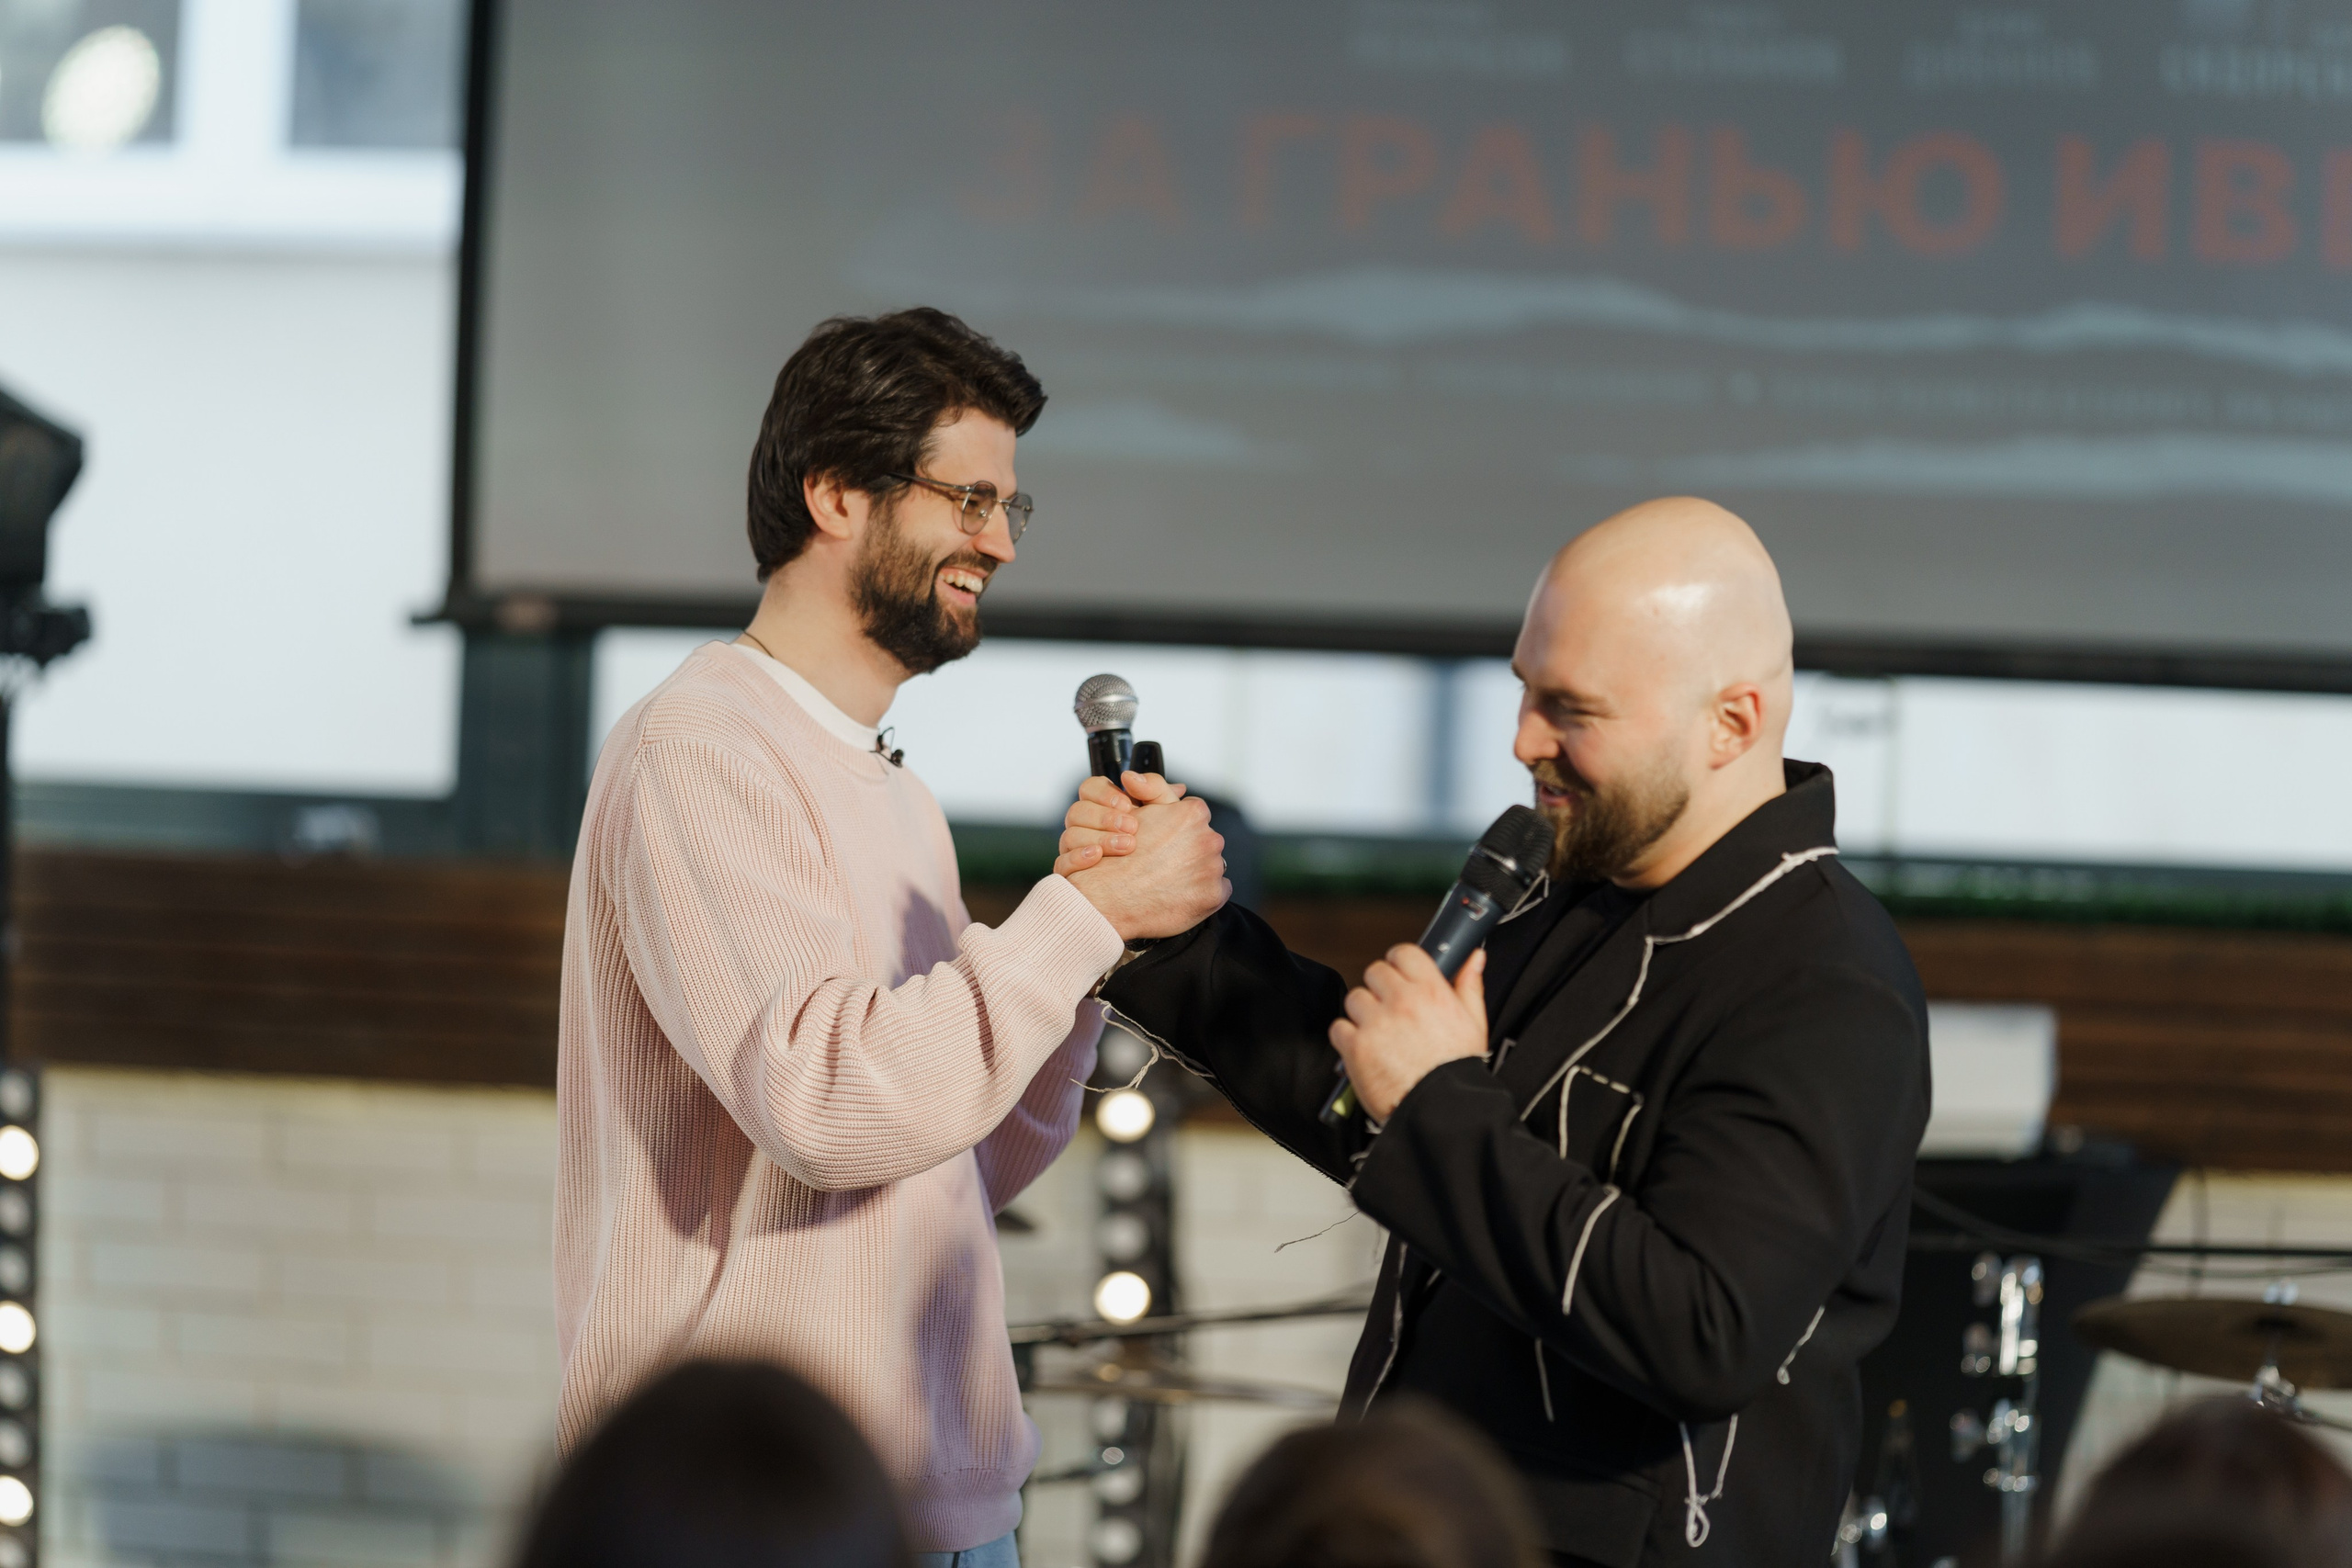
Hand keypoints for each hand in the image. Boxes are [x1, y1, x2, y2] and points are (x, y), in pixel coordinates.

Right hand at [1055, 772, 1184, 874]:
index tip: (1127, 805)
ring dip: (1099, 838)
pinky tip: (1098, 857)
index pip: (1089, 789)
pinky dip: (1078, 858)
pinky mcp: (1071, 875)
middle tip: (1133, 828)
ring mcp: (1075, 851)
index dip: (1104, 794)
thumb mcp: (1168, 816)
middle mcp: (1086, 828)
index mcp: (1104, 809)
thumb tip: (1133, 778)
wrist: (1160, 892)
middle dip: (1105, 817)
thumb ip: (1156, 790)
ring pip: (1070, 835)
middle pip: (1077, 811)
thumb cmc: (1162, 849)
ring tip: (1127, 847)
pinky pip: (1061, 864)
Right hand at [1062, 776, 1227, 942]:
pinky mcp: (1213, 895)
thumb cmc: (1119, 857)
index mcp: (1192, 815)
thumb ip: (1153, 789)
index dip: (1178, 827)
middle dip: (1189, 849)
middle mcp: (1208, 839)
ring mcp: (1212, 868)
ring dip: (1195, 871)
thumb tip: (1166, 783)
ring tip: (1168, 879)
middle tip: (1164, 862)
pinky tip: (1178, 893)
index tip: (1167, 839)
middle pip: (1205, 840)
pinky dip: (1201, 893)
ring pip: (1210, 865)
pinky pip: (1216, 891)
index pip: (1196, 815)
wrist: (1109, 898)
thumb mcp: (1136, 812)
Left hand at [1329, 946, 1488, 1121]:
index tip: (1399, 975)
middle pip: (1375, 972)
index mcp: (1430, 991)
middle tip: (1390, 1009)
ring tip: (1379, 1033)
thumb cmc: (1458, 1070)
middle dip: (1380, 988)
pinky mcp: (1356, 1046)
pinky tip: (1366, 1049)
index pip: (1403, 953)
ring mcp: (1376, 1023)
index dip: (1399, 963)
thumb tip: (1473, 958)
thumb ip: (1469, 985)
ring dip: (1363, 1013)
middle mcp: (1401, 1002)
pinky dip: (1348, 1038)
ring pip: (1355, 998)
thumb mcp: (1474, 1023)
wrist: (1442, 1110)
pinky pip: (1339, 1028)